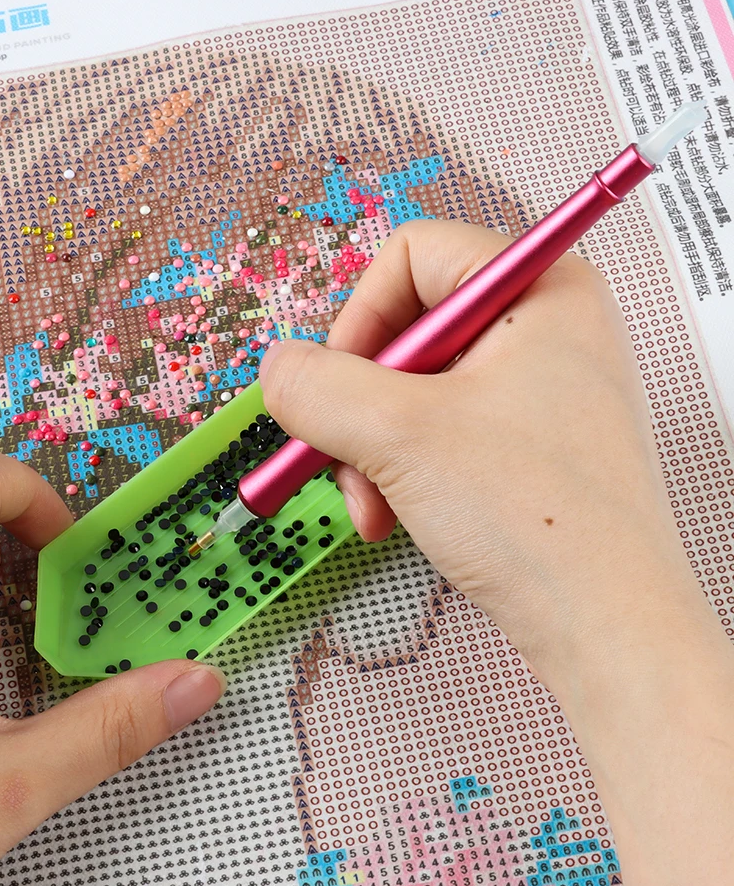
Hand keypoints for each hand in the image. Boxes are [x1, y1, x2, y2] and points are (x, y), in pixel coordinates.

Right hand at [260, 219, 733, 885]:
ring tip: (372, 509)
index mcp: (542, 288)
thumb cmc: (529, 515)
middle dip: (360, 404)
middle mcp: (548, 326)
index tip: (336, 388)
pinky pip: (441, 433)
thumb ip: (318, 388)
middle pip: (408, 328)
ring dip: (373, 449)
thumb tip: (277, 368)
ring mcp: (542, 389)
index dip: (359, 316)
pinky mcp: (531, 446)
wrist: (608, 630)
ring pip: (415, 390)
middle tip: (343, 461)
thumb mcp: (400, 437)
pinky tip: (395, 518)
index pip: (414, 255)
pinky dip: (403, 472)